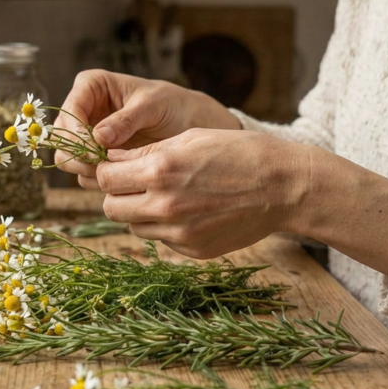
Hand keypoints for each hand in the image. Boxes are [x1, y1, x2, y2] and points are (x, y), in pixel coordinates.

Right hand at [54, 69, 239, 187]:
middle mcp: (82, 110)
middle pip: (61, 137)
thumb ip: (126, 120)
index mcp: (91, 86)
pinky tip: (119, 179)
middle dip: (78, 154)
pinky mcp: (93, 157)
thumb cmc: (172, 105)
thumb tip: (98, 137)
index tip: (95, 149)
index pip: (69, 110)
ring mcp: (85, 135)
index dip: (76, 131)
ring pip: (67, 158)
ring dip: (85, 169)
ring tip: (114, 172)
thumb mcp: (153, 106)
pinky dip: (96, 179)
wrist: (188, 126)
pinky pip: (83, 173)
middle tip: (102, 165)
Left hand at [96, 128, 387, 275]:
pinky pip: (160, 239)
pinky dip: (164, 227)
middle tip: (135, 183)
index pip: (104, 178)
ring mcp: (178, 232)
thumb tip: (110, 159)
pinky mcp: (192, 250)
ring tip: (165, 195)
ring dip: (138, 211)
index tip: (117, 166)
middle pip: (110, 206)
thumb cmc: (237, 152)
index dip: (107, 170)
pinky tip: (188, 210)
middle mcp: (163, 205)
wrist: (283, 186)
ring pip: (133, 226)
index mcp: (159, 170)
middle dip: (117, 193)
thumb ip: (144, 152)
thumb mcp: (188, 138)